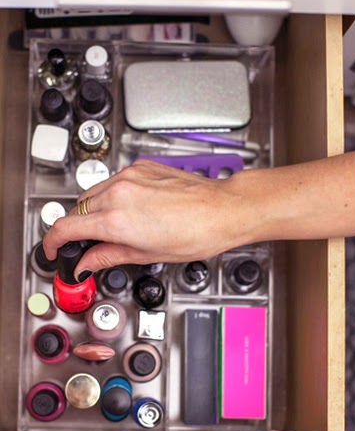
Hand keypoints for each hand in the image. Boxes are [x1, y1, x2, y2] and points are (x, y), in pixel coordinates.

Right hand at [42, 160, 247, 276]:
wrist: (224, 210)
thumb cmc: (198, 233)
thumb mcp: (148, 255)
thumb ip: (109, 256)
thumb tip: (86, 263)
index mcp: (116, 220)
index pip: (64, 228)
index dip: (53, 242)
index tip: (54, 249)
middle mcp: (119, 193)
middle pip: (77, 210)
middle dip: (78, 228)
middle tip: (91, 244)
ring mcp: (130, 177)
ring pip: (94, 193)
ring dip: (96, 210)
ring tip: (118, 227)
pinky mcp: (142, 167)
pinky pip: (116, 181)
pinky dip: (115, 195)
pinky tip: (134, 208)